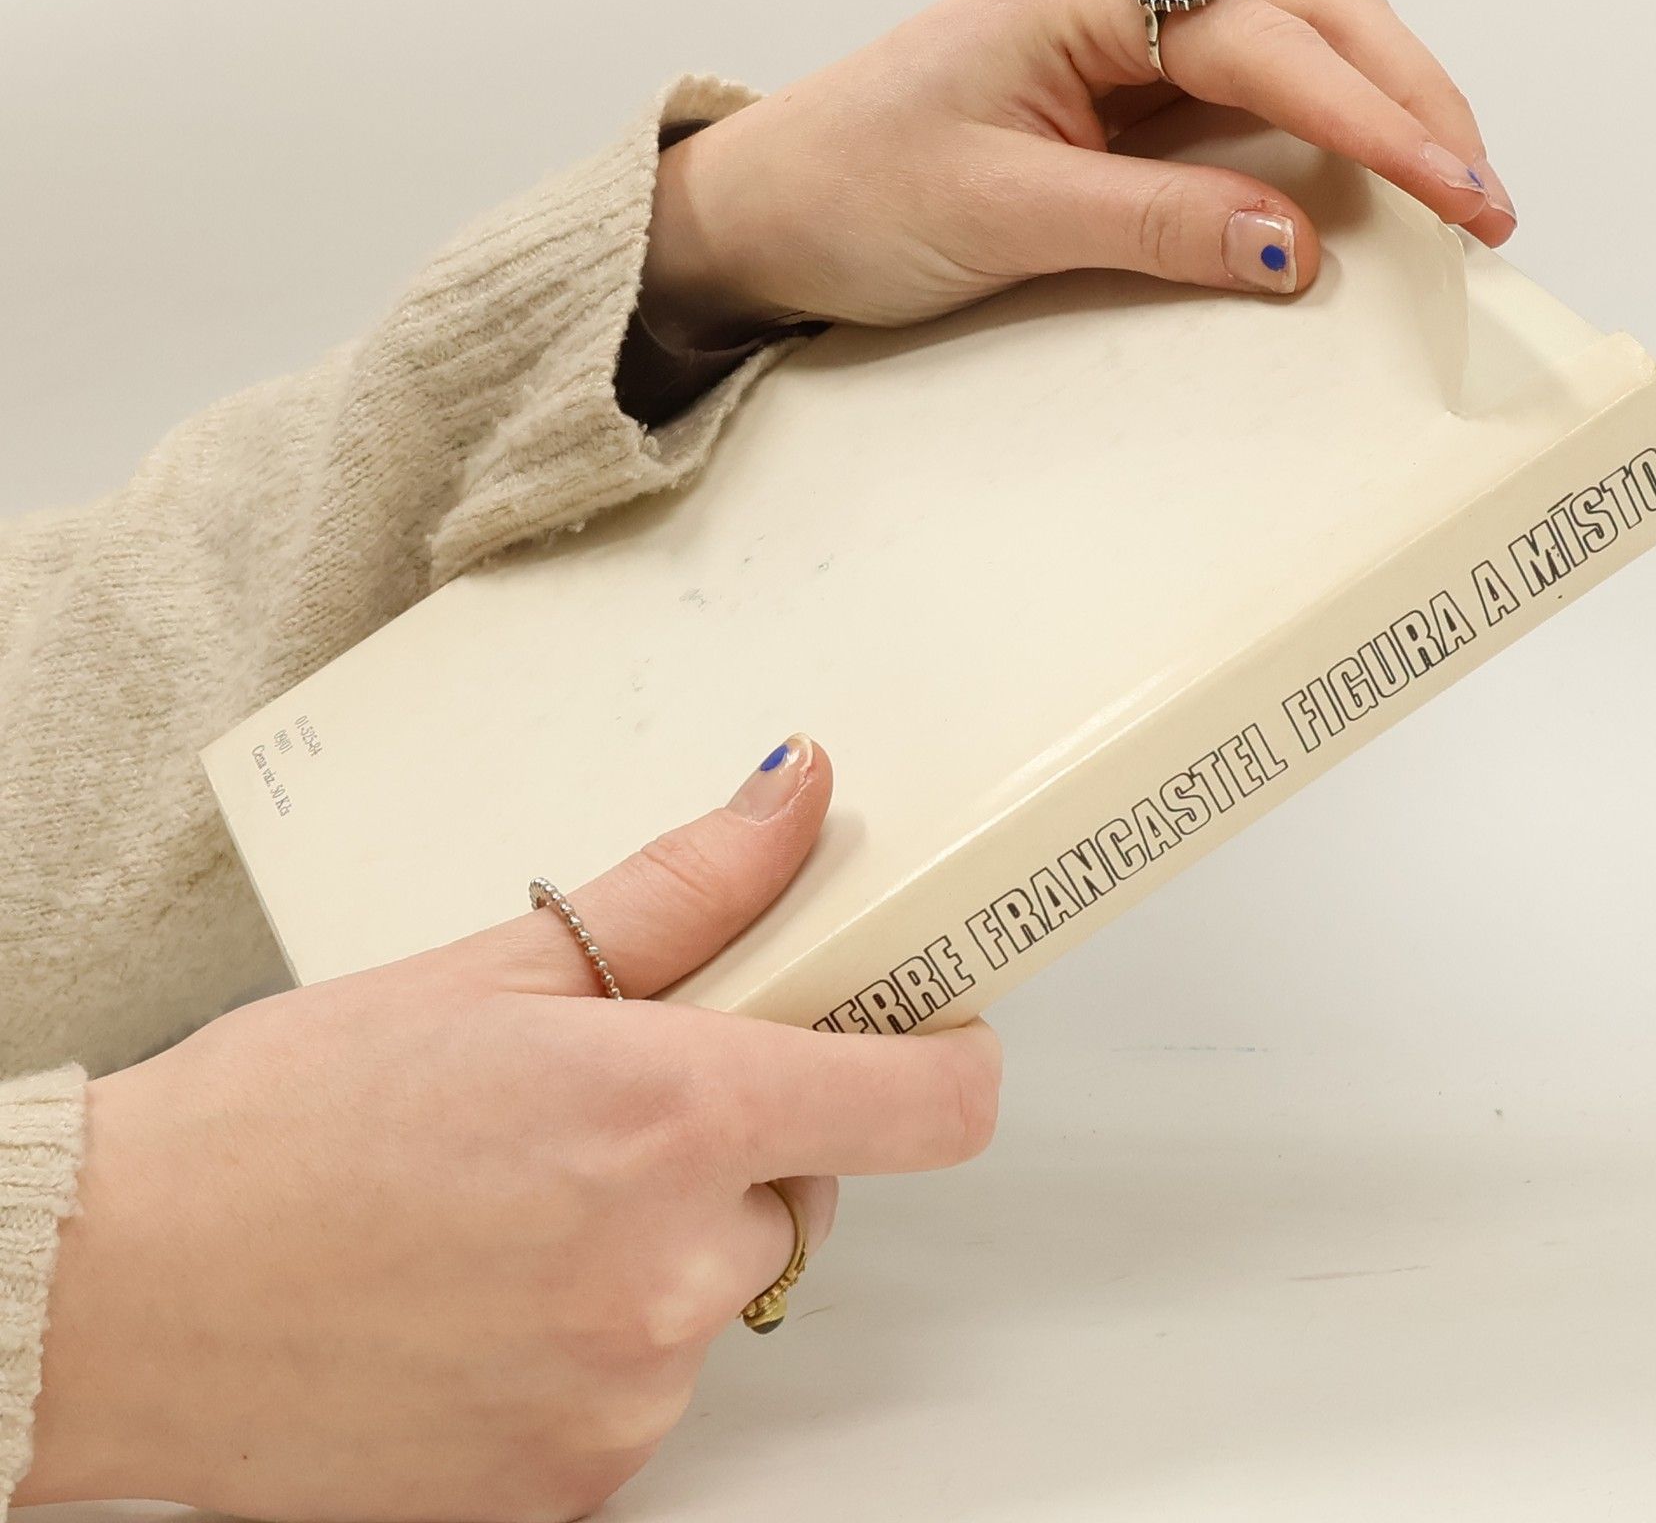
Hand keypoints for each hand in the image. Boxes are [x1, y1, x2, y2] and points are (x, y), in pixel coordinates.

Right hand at [20, 736, 999, 1522]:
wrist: (116, 1295)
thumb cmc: (278, 1122)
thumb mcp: (497, 966)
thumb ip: (686, 890)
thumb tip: (794, 796)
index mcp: (670, 1112)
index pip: (926, 1104)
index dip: (945, 1056)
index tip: (928, 1030)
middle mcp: (669, 1268)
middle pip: (807, 1185)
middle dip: (742, 1137)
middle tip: (608, 1106)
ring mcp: (626, 1394)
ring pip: (721, 1289)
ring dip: (660, 1242)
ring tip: (514, 1205)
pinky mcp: (576, 1485)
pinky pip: (649, 1389)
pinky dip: (600, 1338)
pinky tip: (489, 1295)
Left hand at [643, 0, 1514, 345]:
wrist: (768, 205)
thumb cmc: (853, 187)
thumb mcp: (1002, 216)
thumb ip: (1154, 224)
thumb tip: (1298, 245)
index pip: (1273, 41)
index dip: (1378, 121)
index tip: (1459, 194)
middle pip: (1314, 12)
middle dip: (1412, 102)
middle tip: (1486, 203)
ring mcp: (1125, 27)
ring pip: (1299, 39)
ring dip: (1385, 108)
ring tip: (1455, 194)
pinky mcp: (1125, 80)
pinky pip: (1255, 88)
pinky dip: (1326, 131)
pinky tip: (1367, 182)